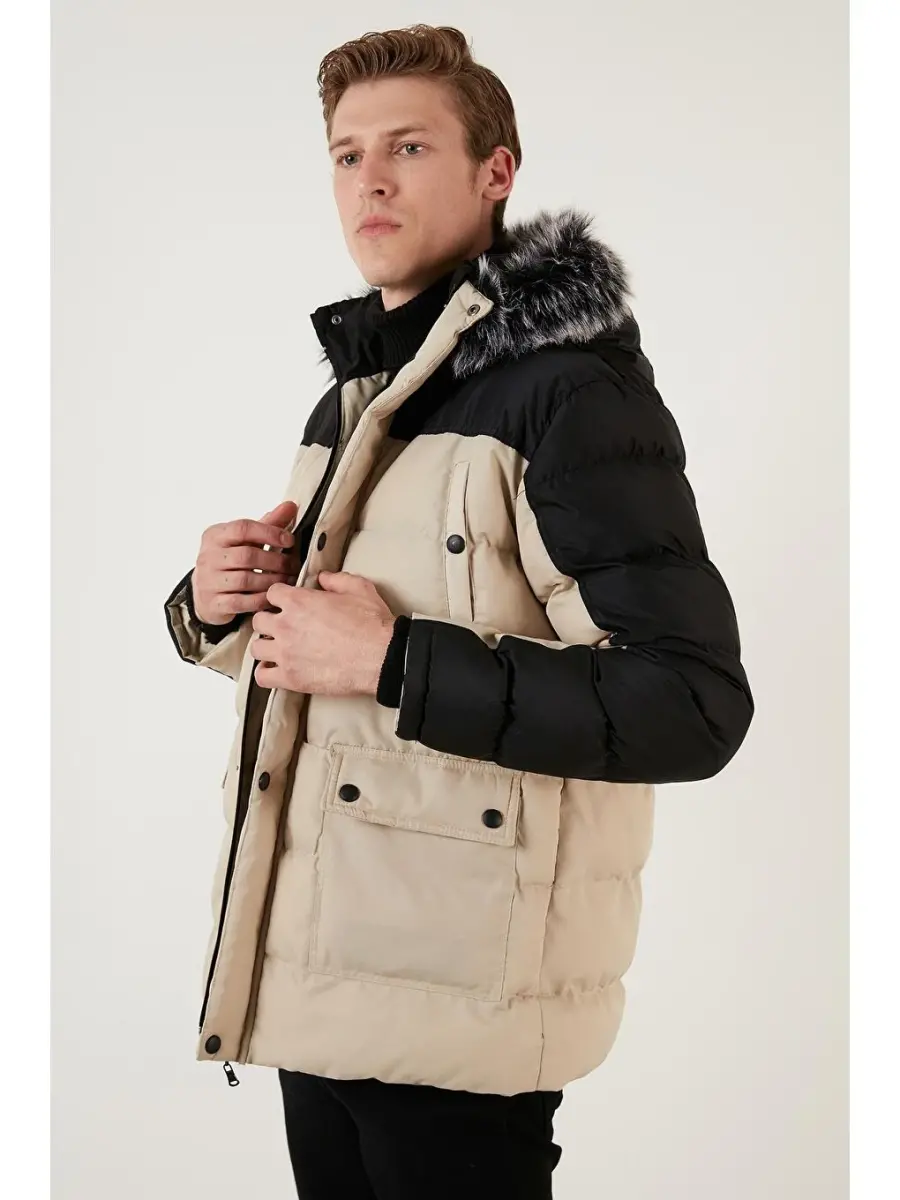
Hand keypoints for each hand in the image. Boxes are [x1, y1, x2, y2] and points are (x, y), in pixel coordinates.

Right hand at [192, 500, 299, 624]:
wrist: (204, 592)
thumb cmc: (229, 561)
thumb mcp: (244, 540)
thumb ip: (268, 523)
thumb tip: (291, 506)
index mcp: (215, 535)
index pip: (243, 528)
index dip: (270, 533)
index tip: (289, 540)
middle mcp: (208, 557)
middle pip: (247, 556)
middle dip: (276, 561)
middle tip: (293, 565)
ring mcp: (208, 581)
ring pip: (245, 580)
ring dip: (272, 581)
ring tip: (288, 580)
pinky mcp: (214, 603)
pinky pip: (242, 602)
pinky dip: (261, 599)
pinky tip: (274, 596)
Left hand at [250, 570, 395, 695]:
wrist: (382, 657)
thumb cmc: (372, 624)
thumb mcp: (358, 588)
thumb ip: (336, 579)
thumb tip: (323, 578)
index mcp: (298, 601)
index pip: (271, 593)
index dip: (281, 597)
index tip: (288, 604)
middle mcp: (286, 625)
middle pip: (259, 620)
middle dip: (270, 621)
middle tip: (284, 626)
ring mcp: (285, 653)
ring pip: (256, 648)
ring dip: (266, 646)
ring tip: (279, 649)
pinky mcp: (290, 678)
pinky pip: (261, 676)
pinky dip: (266, 673)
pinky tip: (277, 670)